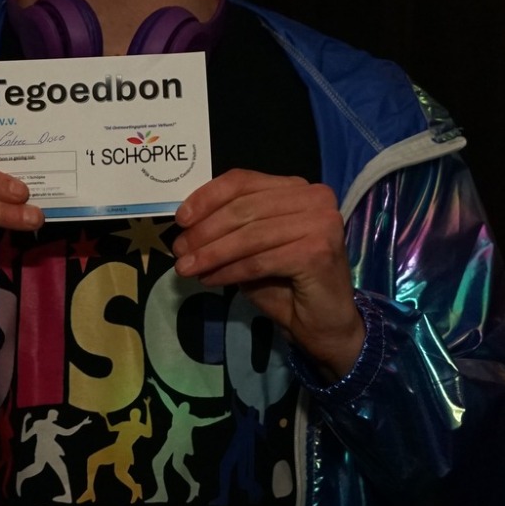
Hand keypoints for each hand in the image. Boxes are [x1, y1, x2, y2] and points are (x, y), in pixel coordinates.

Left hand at [173, 170, 362, 379]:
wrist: (326, 325)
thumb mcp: (252, 248)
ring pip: (249, 236)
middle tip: (178, 251)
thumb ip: (229, 228)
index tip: (180, 219)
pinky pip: (259, 260)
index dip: (207, 197)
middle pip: (244, 207)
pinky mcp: (317, 252)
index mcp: (297, 188)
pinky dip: (230, 271)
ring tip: (186, 268)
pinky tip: (210, 280)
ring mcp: (320, 223)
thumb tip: (187, 222)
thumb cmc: (287, 284)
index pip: (243, 181)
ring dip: (211, 253)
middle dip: (204, 231)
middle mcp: (314, 198)